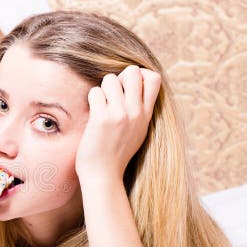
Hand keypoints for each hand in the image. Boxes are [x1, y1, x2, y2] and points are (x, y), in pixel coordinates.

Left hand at [75, 66, 161, 183]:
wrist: (104, 175)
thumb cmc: (116, 153)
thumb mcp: (138, 131)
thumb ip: (139, 111)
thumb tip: (136, 87)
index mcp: (147, 115)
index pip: (154, 78)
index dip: (140, 75)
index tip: (128, 87)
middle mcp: (136, 112)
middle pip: (133, 72)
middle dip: (119, 77)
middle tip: (112, 94)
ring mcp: (119, 115)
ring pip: (110, 79)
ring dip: (103, 89)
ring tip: (101, 106)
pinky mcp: (102, 119)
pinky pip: (95, 92)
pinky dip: (92, 99)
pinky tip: (93, 113)